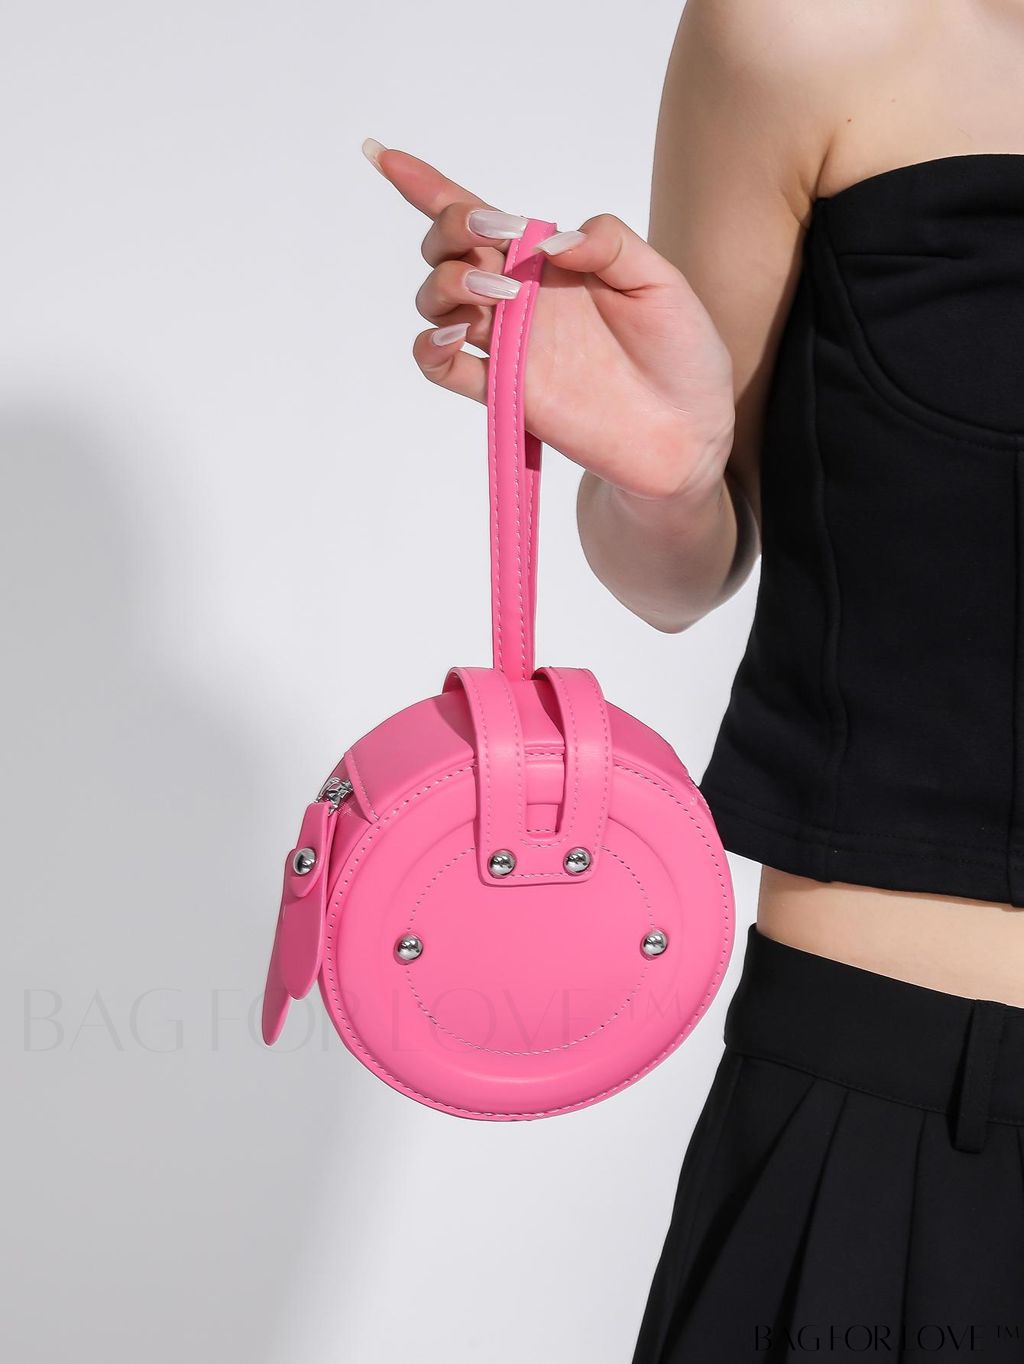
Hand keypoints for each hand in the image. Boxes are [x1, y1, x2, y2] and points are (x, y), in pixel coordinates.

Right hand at [363, 139, 735, 501]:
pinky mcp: (502, 391)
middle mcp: (517, 298)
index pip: (476, 217)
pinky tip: (451, 338)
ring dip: (446, 284)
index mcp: (548, 262)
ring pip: (434, 301)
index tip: (383, 156)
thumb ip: (609, 244)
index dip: (426, 185)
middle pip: (445, 249)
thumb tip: (546, 242)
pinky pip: (439, 366)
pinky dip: (428, 347)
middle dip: (451, 230)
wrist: (689, 430)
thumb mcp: (660, 280)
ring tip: (498, 298)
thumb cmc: (681, 352)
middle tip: (495, 246)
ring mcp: (505, 345)